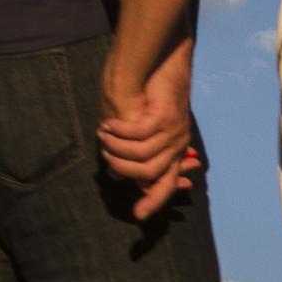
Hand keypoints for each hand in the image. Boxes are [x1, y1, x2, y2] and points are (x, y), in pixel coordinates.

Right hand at [98, 44, 200, 220]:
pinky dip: (119, 133)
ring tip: (103, 134)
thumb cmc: (153, 97)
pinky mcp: (164, 117)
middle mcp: (177, 145)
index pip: (166, 184)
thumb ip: (135, 154)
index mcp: (174, 152)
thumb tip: (118, 179)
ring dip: (116, 148)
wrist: (169, 65)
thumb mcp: (144, 130)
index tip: (139, 215)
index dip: (155, 201)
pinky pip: (137, 136)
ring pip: (141, 157)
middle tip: (106, 153)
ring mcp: (173, 132)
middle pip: (151, 176)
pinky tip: (109, 125)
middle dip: (123, 170)